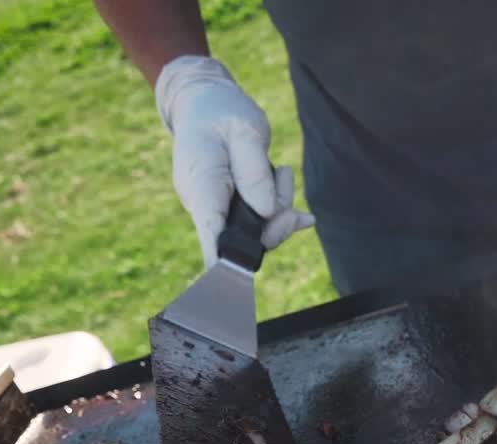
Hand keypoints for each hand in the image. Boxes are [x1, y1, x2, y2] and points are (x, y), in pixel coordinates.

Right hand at [155, 56, 314, 266]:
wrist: (205, 100)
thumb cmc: (221, 111)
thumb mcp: (245, 131)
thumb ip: (255, 172)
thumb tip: (267, 213)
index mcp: (201, 185)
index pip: (211, 234)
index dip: (226, 264)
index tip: (236, 290)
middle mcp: (205, 203)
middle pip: (244, 238)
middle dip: (276, 221)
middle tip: (286, 178)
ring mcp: (216, 207)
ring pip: (258, 228)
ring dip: (280, 205)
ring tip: (282, 170)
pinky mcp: (230, 205)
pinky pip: (259, 219)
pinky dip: (280, 209)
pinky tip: (295, 203)